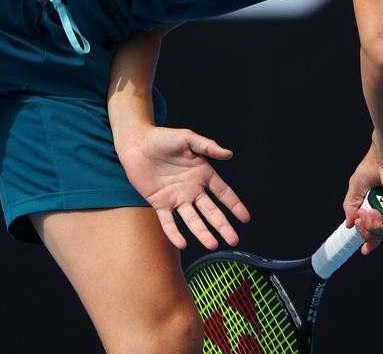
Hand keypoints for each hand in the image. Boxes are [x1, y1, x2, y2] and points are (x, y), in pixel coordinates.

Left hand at [117, 126, 250, 249]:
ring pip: (192, 219)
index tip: (245, 218)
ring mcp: (176, 198)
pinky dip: (174, 233)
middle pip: (211, 211)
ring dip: (202, 232)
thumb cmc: (164, 138)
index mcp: (202, 174)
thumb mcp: (188, 138)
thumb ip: (208, 146)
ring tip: (213, 244)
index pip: (223, 193)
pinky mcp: (160, 203)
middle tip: (233, 240)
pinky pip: (168, 221)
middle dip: (222, 225)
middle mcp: (192, 189)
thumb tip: (229, 154)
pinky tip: (182, 243)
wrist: (137, 143)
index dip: (234, 205)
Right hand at [343, 142, 382, 254]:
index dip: (371, 239)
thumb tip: (349, 224)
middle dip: (368, 234)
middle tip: (359, 227)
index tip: (364, 249)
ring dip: (371, 227)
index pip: (379, 227)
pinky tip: (371, 214)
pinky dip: (379, 224)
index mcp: (382, 204)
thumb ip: (351, 207)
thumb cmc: (372, 166)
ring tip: (363, 215)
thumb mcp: (355, 190)